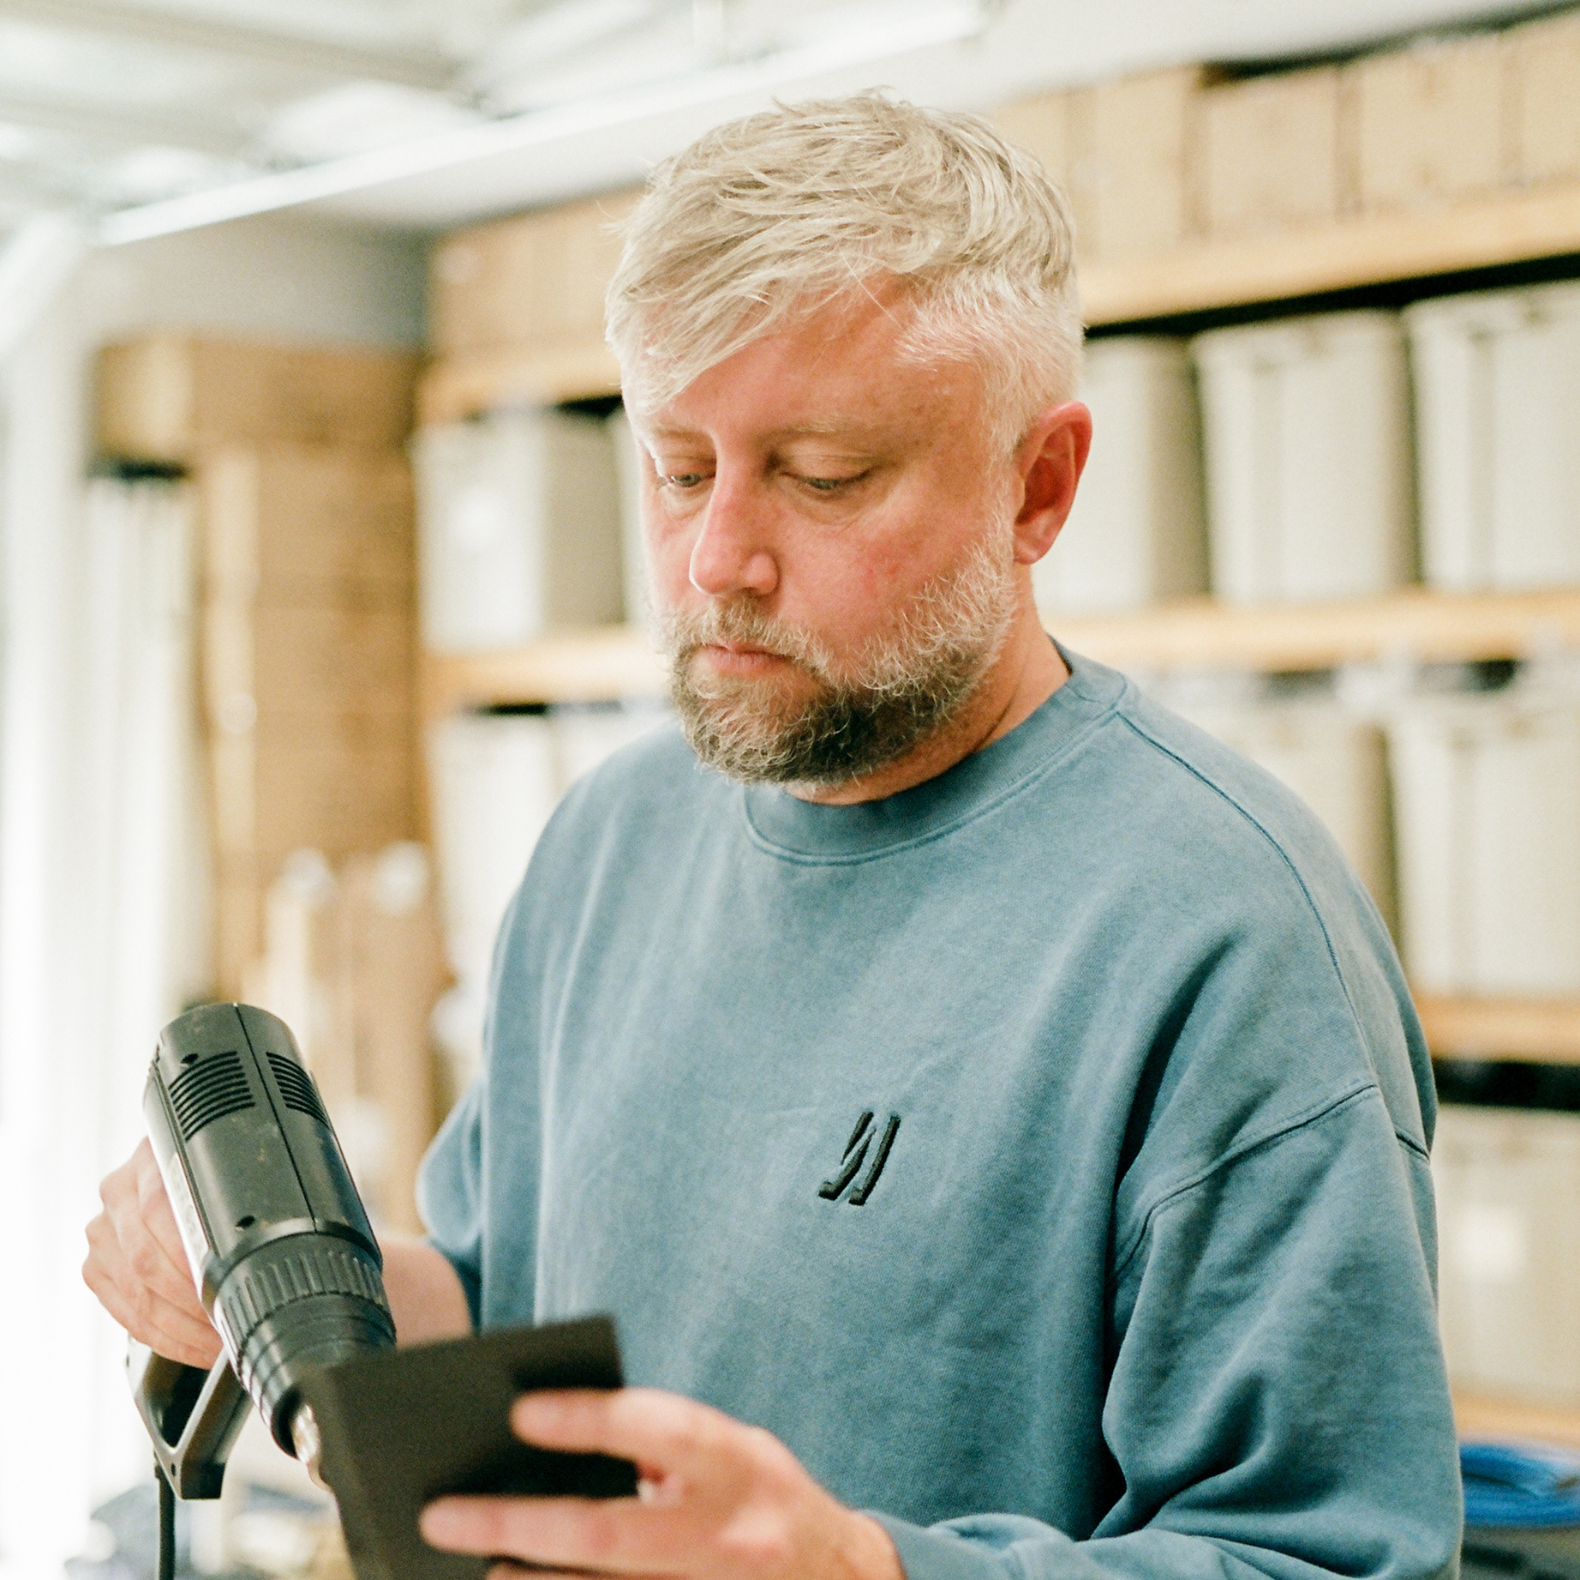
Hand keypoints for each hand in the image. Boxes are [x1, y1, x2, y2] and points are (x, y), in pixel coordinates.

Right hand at [82, 1137, 221, 1368]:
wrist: (175, 1177)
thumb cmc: (213, 1179)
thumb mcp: (231, 1164)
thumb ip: (243, 1189)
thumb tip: (285, 1226)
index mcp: (152, 1158)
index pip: (159, 1209)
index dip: (191, 1255)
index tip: (227, 1281)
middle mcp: (119, 1192)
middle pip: (147, 1259)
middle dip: (192, 1301)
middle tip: (228, 1319)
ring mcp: (103, 1232)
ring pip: (137, 1293)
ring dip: (182, 1328)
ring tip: (218, 1339)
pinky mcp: (96, 1268)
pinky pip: (127, 1314)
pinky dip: (165, 1338)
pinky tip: (195, 1345)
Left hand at [420, 1388, 903, 1579]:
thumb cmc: (765, 1500)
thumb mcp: (735, 1451)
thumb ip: (665, 1445)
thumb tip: (559, 1443)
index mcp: (738, 1463)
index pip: (655, 1429)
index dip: (588, 1419)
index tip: (519, 1411)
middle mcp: (726, 1535)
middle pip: (606, 1533)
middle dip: (515, 1525)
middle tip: (442, 1514)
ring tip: (472, 1567)